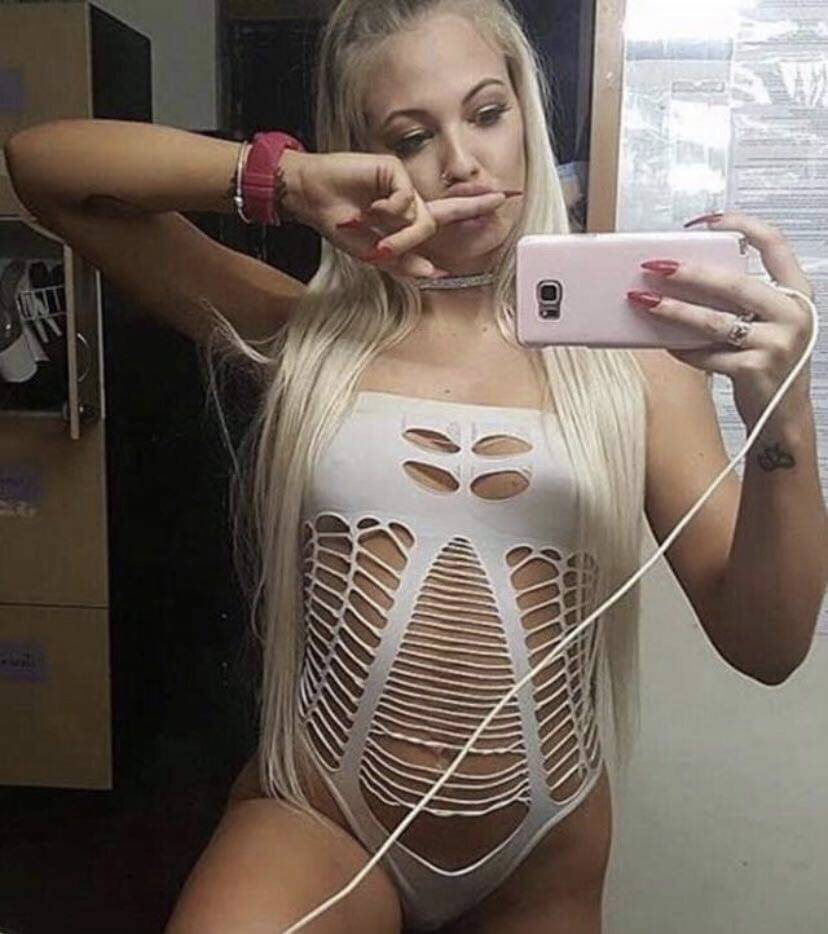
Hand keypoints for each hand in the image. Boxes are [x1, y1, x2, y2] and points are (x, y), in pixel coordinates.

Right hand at [281, 150, 513, 278]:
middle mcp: (411, 200)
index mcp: (408, 219)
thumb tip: (434, 273)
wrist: (312, 198)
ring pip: (422, 219)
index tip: (504, 198)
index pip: (449, 215)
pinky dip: (389, 211)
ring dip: (398, 234)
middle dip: (449, 219)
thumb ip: (403, 263)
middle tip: (481, 203)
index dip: (475, 207)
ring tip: (372, 228)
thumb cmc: (340, 223)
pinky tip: (369, 209)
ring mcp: (404, 184)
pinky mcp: (394, 170)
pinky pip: (407, 201)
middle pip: (441, 217)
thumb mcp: (372, 253)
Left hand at [627, 211, 816, 432]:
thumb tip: (683, 278)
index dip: (741, 224)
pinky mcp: (755, 370)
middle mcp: (793, 314)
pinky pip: (707, 354)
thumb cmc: (768, 362)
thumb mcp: (767, 324)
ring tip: (643, 301)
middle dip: (688, 272)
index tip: (706, 221)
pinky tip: (664, 343)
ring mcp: (777, 343)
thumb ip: (742, 301)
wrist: (782, 416)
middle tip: (654, 266)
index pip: (774, 243)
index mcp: (797, 293)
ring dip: (673, 310)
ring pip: (714, 320)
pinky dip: (682, 349)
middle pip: (733, 283)